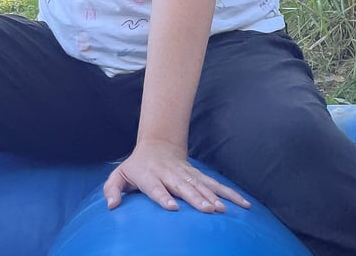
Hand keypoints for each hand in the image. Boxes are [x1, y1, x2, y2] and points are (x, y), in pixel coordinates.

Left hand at [102, 139, 249, 213]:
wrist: (157, 145)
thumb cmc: (136, 167)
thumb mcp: (119, 175)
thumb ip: (113, 189)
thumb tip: (111, 205)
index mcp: (149, 175)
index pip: (156, 187)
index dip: (164, 196)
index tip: (172, 207)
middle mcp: (169, 174)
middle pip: (183, 187)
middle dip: (195, 198)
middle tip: (207, 210)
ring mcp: (185, 174)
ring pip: (201, 185)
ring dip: (212, 197)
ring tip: (222, 210)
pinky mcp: (198, 175)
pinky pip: (215, 184)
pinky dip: (230, 194)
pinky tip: (244, 204)